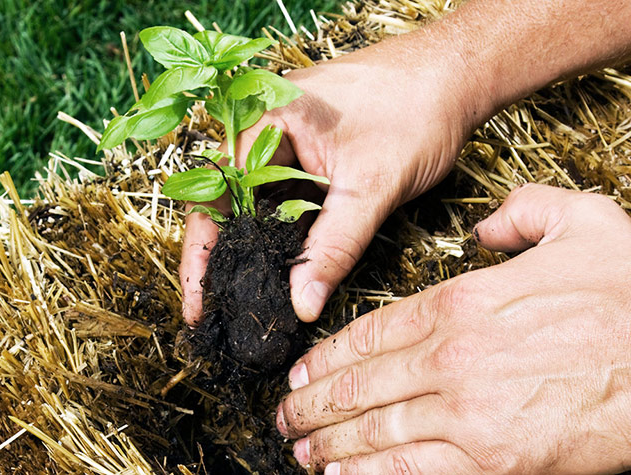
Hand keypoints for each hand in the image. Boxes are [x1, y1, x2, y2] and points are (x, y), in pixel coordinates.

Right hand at [180, 31, 484, 324]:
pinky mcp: (309, 150)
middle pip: (227, 201)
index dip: (202, 253)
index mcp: (266, 121)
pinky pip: (282, 195)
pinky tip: (282, 262)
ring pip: (257, 202)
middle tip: (215, 307)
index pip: (214, 196)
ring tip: (244, 292)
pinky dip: (281, 229)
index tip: (197, 300)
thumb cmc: (417, 110)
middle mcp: (266, 127)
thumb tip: (301, 303)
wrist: (457, 74)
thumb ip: (333, 248)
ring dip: (254, 244)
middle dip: (222, 255)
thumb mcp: (371, 188)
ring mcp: (287, 138)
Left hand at [276, 184, 630, 473]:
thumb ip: (522, 214)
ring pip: (374, 428)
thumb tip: (486, 227)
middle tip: (285, 418)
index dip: (327, 356)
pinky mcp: (496, 460)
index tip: (302, 373)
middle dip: (313, 404)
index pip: (369, 332)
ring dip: (328, 442)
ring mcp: (468, 409)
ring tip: (299, 450)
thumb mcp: (582, 223)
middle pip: (360, 383)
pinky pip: (411, 469)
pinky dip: (368, 474)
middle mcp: (451, 355)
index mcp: (460, 301)